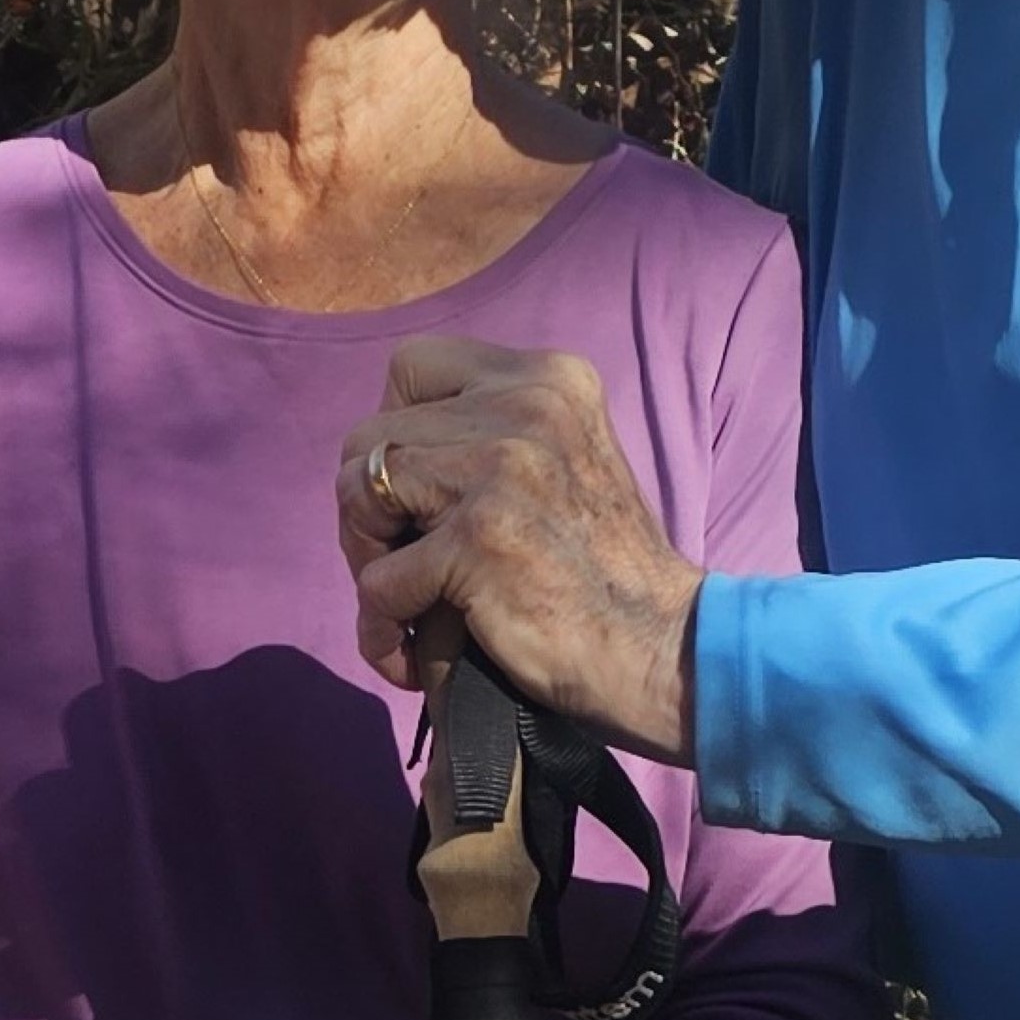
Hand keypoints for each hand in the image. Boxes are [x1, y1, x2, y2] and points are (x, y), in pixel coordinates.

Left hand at [339, 340, 703, 761]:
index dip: (394, 430)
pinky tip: (409, 653)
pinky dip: (382, 627)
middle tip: (401, 565)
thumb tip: (377, 457)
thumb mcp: (563, 460)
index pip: (412, 365)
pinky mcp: (479, 538)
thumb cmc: (602, 573)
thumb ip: (490, 434)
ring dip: (366, 562)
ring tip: (403, 607)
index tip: (417, 492)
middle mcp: (527, 404)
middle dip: (368, 509)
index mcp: (549, 377)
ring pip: (356, 493)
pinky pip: (377, 579)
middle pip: (369, 435)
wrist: (662, 650)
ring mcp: (502, 467)